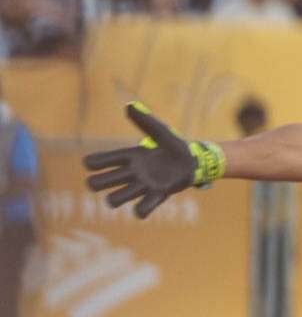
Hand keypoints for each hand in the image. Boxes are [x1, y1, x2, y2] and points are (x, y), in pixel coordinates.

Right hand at [83, 103, 224, 217]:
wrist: (195, 162)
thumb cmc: (175, 146)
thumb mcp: (162, 132)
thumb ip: (146, 121)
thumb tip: (129, 106)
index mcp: (130, 156)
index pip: (101, 161)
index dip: (93, 163)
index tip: (92, 163)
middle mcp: (132, 173)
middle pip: (100, 182)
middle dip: (95, 183)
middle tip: (100, 182)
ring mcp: (143, 186)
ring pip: (116, 198)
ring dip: (114, 199)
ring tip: (115, 198)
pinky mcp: (157, 196)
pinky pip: (142, 209)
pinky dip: (140, 210)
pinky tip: (142, 207)